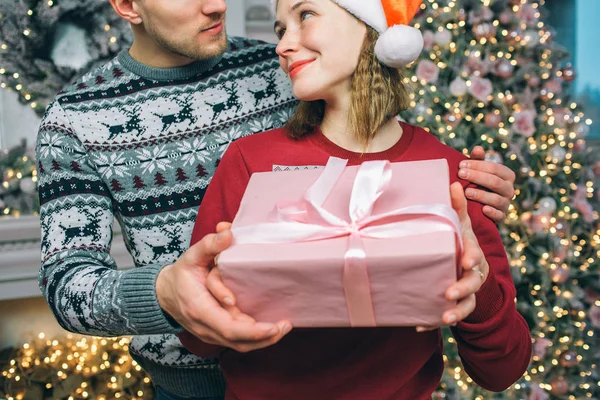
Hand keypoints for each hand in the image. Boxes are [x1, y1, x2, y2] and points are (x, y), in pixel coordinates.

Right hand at [156, 222, 291, 352]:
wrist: (163, 293)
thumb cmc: (181, 274)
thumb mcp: (192, 256)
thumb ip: (210, 244)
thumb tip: (228, 232)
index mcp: (200, 309)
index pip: (229, 328)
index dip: (253, 331)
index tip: (273, 326)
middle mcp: (205, 327)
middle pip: (239, 342)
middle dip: (265, 338)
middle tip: (286, 325)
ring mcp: (209, 334)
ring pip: (240, 345)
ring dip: (263, 340)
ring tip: (284, 327)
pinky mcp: (215, 334)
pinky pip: (237, 342)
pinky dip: (255, 338)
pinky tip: (271, 328)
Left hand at [416, 183, 488, 331]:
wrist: (469, 267)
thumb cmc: (461, 242)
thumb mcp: (460, 224)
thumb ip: (457, 206)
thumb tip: (454, 182)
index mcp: (471, 252)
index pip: (474, 254)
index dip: (471, 257)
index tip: (465, 260)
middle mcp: (472, 273)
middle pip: (472, 283)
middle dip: (463, 288)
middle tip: (450, 294)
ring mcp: (466, 291)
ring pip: (466, 305)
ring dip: (456, 312)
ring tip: (444, 318)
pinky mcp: (455, 304)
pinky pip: (447, 315)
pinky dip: (432, 321)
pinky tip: (418, 325)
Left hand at [459, 146, 515, 222]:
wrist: (481, 205)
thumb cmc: (479, 183)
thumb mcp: (479, 171)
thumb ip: (478, 160)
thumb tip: (478, 148)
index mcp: (507, 175)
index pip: (494, 168)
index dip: (477, 166)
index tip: (461, 165)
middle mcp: (509, 189)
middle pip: (495, 182)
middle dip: (477, 177)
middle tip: (460, 174)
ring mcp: (506, 204)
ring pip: (496, 199)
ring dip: (481, 195)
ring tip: (466, 192)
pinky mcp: (501, 217)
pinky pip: (499, 215)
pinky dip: (492, 212)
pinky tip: (483, 209)